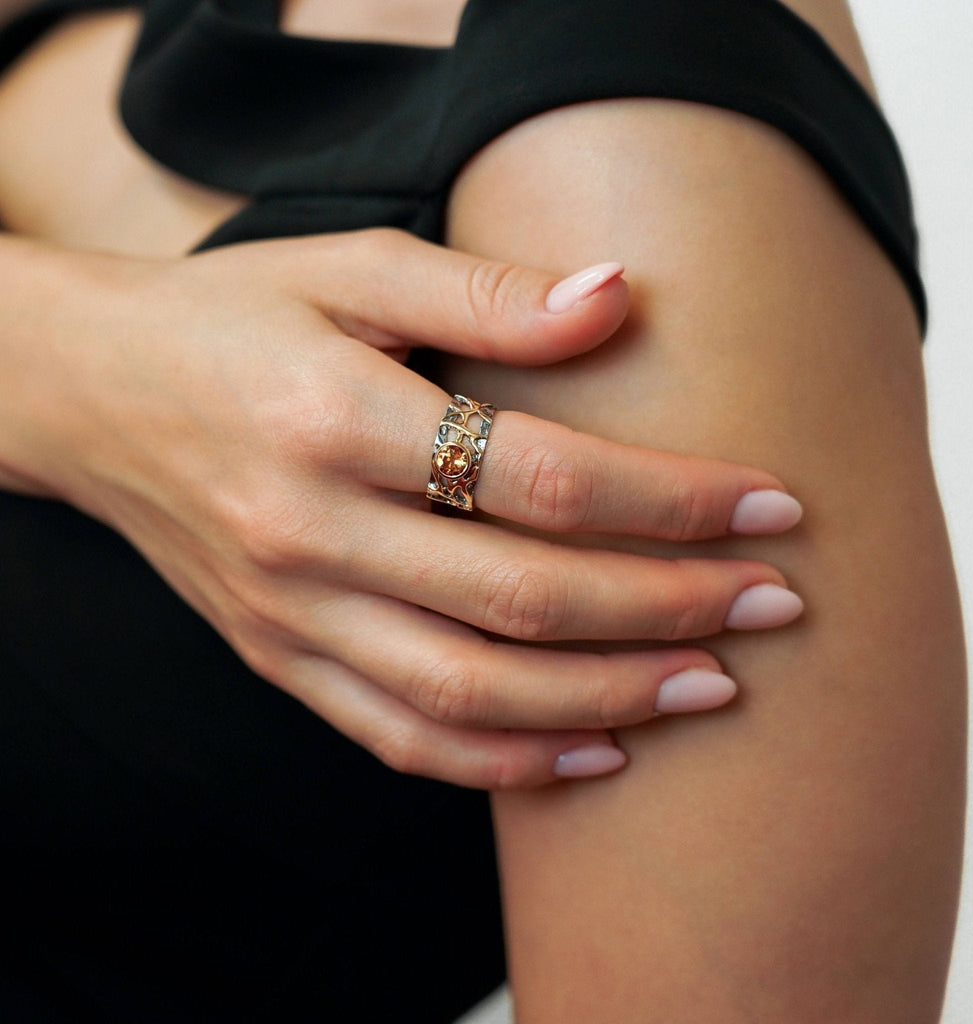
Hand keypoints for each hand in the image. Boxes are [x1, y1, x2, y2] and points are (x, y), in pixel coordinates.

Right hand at [6, 229, 802, 787]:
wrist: (94, 395)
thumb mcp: (349, 268)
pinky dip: (503, 760)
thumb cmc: (233, 318)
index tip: (771, 506)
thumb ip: (485, 293)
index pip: (540, 479)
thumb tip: (619, 296)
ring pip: (473, 692)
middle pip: (525, 600)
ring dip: (608, 699)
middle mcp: (310, 533)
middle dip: (670, 608)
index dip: (670, 499)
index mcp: (332, 420)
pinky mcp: (280, 659)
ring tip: (716, 689)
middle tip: (778, 604)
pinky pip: (400, 738)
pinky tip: (593, 752)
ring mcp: (291, 615)